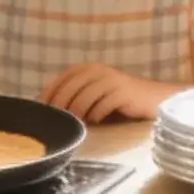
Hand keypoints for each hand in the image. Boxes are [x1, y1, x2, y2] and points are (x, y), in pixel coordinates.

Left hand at [44, 63, 160, 123]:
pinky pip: (102, 105)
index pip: (62, 79)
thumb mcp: (94, 93)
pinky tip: (96, 123)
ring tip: (76, 125)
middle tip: (56, 122)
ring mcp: (111, 80)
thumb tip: (48, 110)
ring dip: (77, 113)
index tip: (41, 111)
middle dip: (60, 106)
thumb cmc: (119, 99)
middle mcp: (98, 70)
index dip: (49, 94)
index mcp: (88, 68)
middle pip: (71, 87)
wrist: (151, 99)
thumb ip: (75, 95)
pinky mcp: (123, 92)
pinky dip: (96, 116)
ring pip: (85, 97)